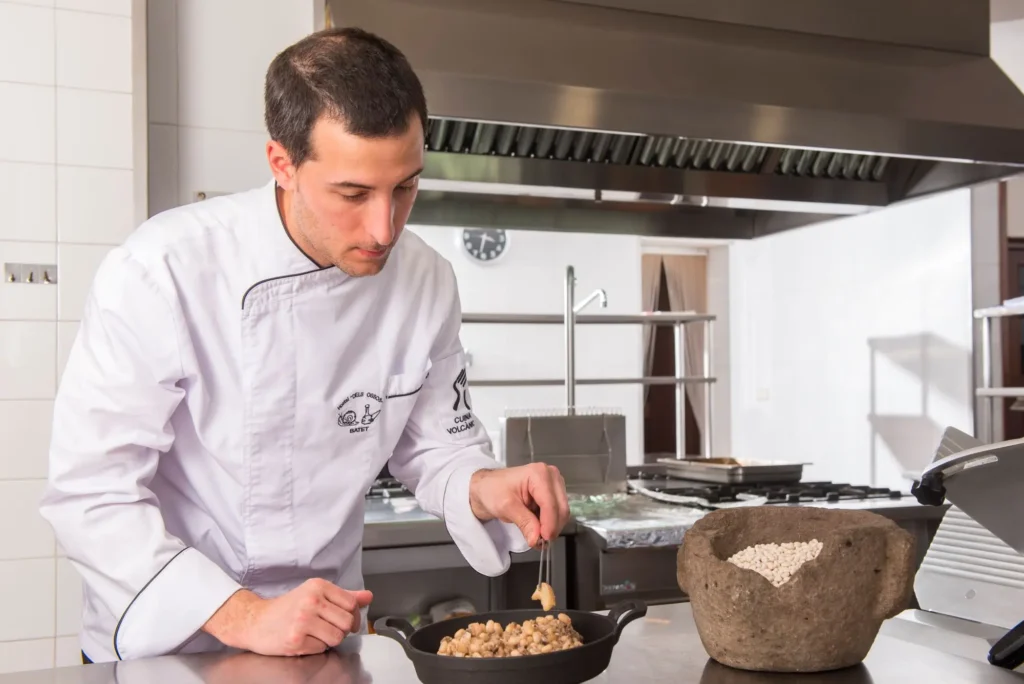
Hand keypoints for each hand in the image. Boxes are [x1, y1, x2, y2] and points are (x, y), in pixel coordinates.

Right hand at [202, 579, 372, 655]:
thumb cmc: (287, 608)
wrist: (255, 621)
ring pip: (337, 637)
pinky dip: (316, 647)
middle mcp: (311, 601)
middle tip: (326, 627)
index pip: (352, 604)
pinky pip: (322, 649)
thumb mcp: (315, 594)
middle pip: (347, 622)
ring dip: (329, 640)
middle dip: (341, 629)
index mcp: (318, 586)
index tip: (346, 619)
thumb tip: (368, 596)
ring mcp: (303, 620)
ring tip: (315, 633)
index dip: (353, 615)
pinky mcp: (295, 639)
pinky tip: (304, 639)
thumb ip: (344, 596)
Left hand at [469, 463, 569, 546]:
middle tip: (538, 542)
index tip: (542, 541)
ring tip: (535, 536)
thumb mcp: (505, 507)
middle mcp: (551, 476)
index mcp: (539, 474)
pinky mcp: (553, 494)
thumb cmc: (492, 490)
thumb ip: (524, 522)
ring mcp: (554, 485)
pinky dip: (549, 525)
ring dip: (551, 528)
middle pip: (561, 508)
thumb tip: (537, 539)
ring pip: (561, 513)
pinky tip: (538, 529)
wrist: (486, 488)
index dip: (549, 524)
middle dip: (551, 528)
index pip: (551, 504)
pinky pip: (557, 513)